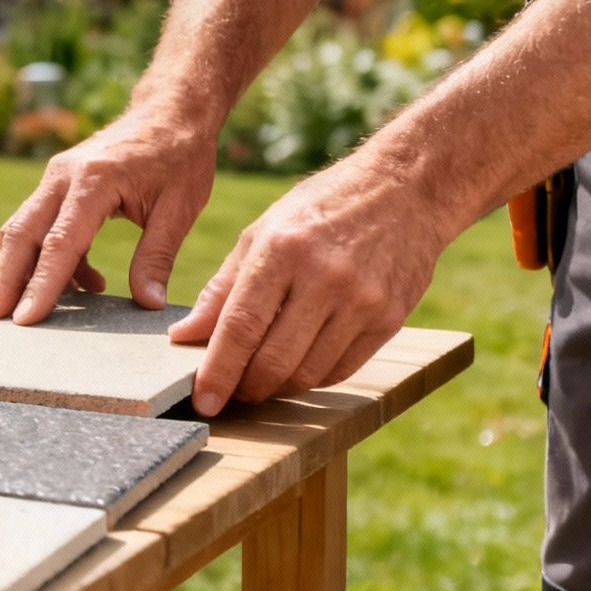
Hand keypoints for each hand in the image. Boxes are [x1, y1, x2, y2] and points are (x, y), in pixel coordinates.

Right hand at [0, 108, 217, 323]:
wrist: (170, 110)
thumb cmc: (180, 157)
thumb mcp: (180, 209)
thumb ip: (157, 257)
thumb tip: (148, 304)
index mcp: (95, 181)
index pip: (59, 243)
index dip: (41, 284)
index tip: (24, 319)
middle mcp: (64, 176)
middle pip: (22, 234)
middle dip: (5, 279)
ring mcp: (56, 177)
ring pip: (22, 228)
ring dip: (18, 270)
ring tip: (23, 310)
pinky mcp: (58, 182)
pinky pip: (40, 223)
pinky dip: (48, 257)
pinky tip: (82, 284)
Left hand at [168, 152, 451, 415]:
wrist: (406, 189)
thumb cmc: (320, 208)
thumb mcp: (261, 232)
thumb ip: (222, 288)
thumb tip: (184, 335)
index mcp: (282, 250)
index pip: (240, 326)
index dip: (218, 371)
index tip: (202, 402)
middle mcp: (324, 278)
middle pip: (274, 360)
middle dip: (246, 388)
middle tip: (231, 393)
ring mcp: (362, 301)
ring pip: (308, 373)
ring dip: (278, 388)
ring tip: (261, 381)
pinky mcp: (389, 318)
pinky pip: (341, 370)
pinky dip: (312, 379)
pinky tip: (298, 369)